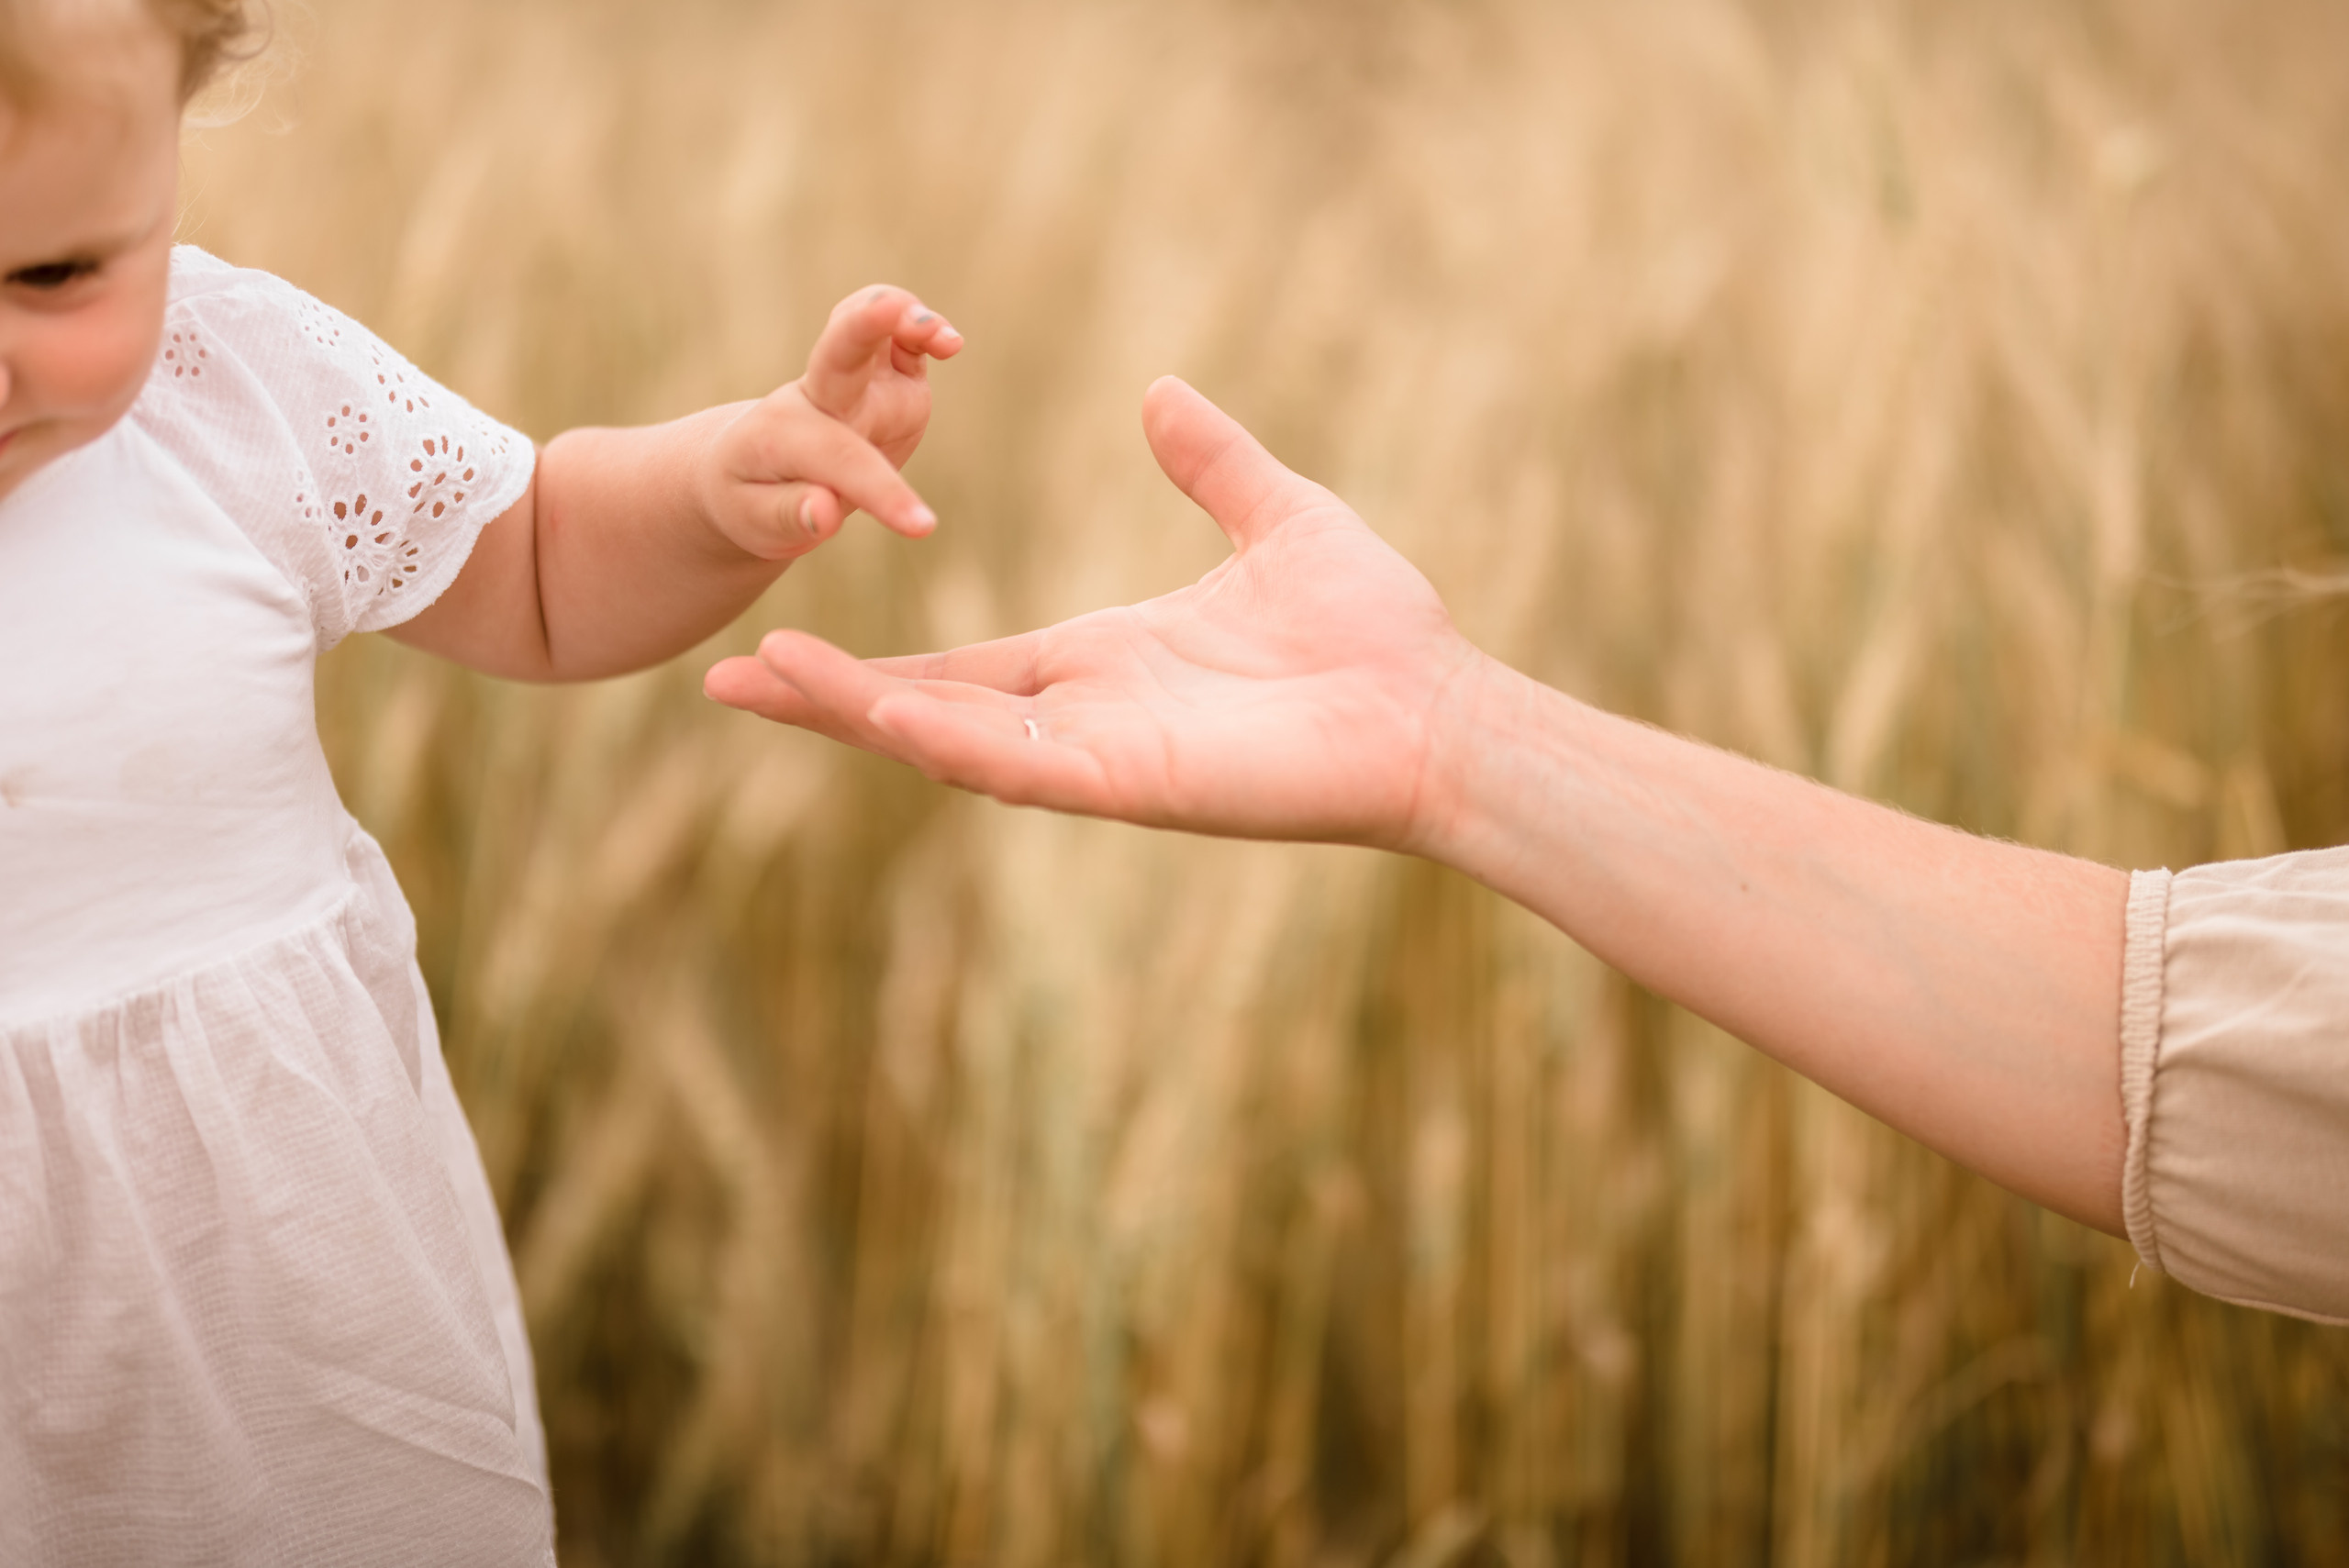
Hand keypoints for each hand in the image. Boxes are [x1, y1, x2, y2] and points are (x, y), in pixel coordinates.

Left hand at [697, 285, 961, 560]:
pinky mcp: (885, 376)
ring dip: (900, 315)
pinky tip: (948, 342)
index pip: (840, 457)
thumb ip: (788, 517)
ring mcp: (854, 382)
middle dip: (864, 325)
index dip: (884, 492)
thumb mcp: (756, 522)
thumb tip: (825, 512)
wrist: (748, 467)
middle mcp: (819, 397)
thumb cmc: (749, 499)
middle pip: (839, 351)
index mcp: (784, 435)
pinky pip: (901, 338)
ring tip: (945, 338)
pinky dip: (924, 330)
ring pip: (867, 328)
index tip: (922, 527)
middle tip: (891, 308)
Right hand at [704, 377, 1489, 850]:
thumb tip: (1159, 395)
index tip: (782, 641)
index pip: (963, 665)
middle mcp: (1086, 719)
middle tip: (724, 679)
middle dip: (827, 699)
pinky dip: (949, 738)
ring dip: (858, 714)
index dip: (874, 660)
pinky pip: (1023, 766)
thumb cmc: (1372, 629)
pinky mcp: (1137, 786)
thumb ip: (1212, 463)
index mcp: (1102, 663)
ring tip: (761, 679)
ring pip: (952, 741)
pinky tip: (883, 709)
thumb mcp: (1276, 516)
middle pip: (927, 711)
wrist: (1439, 704)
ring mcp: (1103, 759)